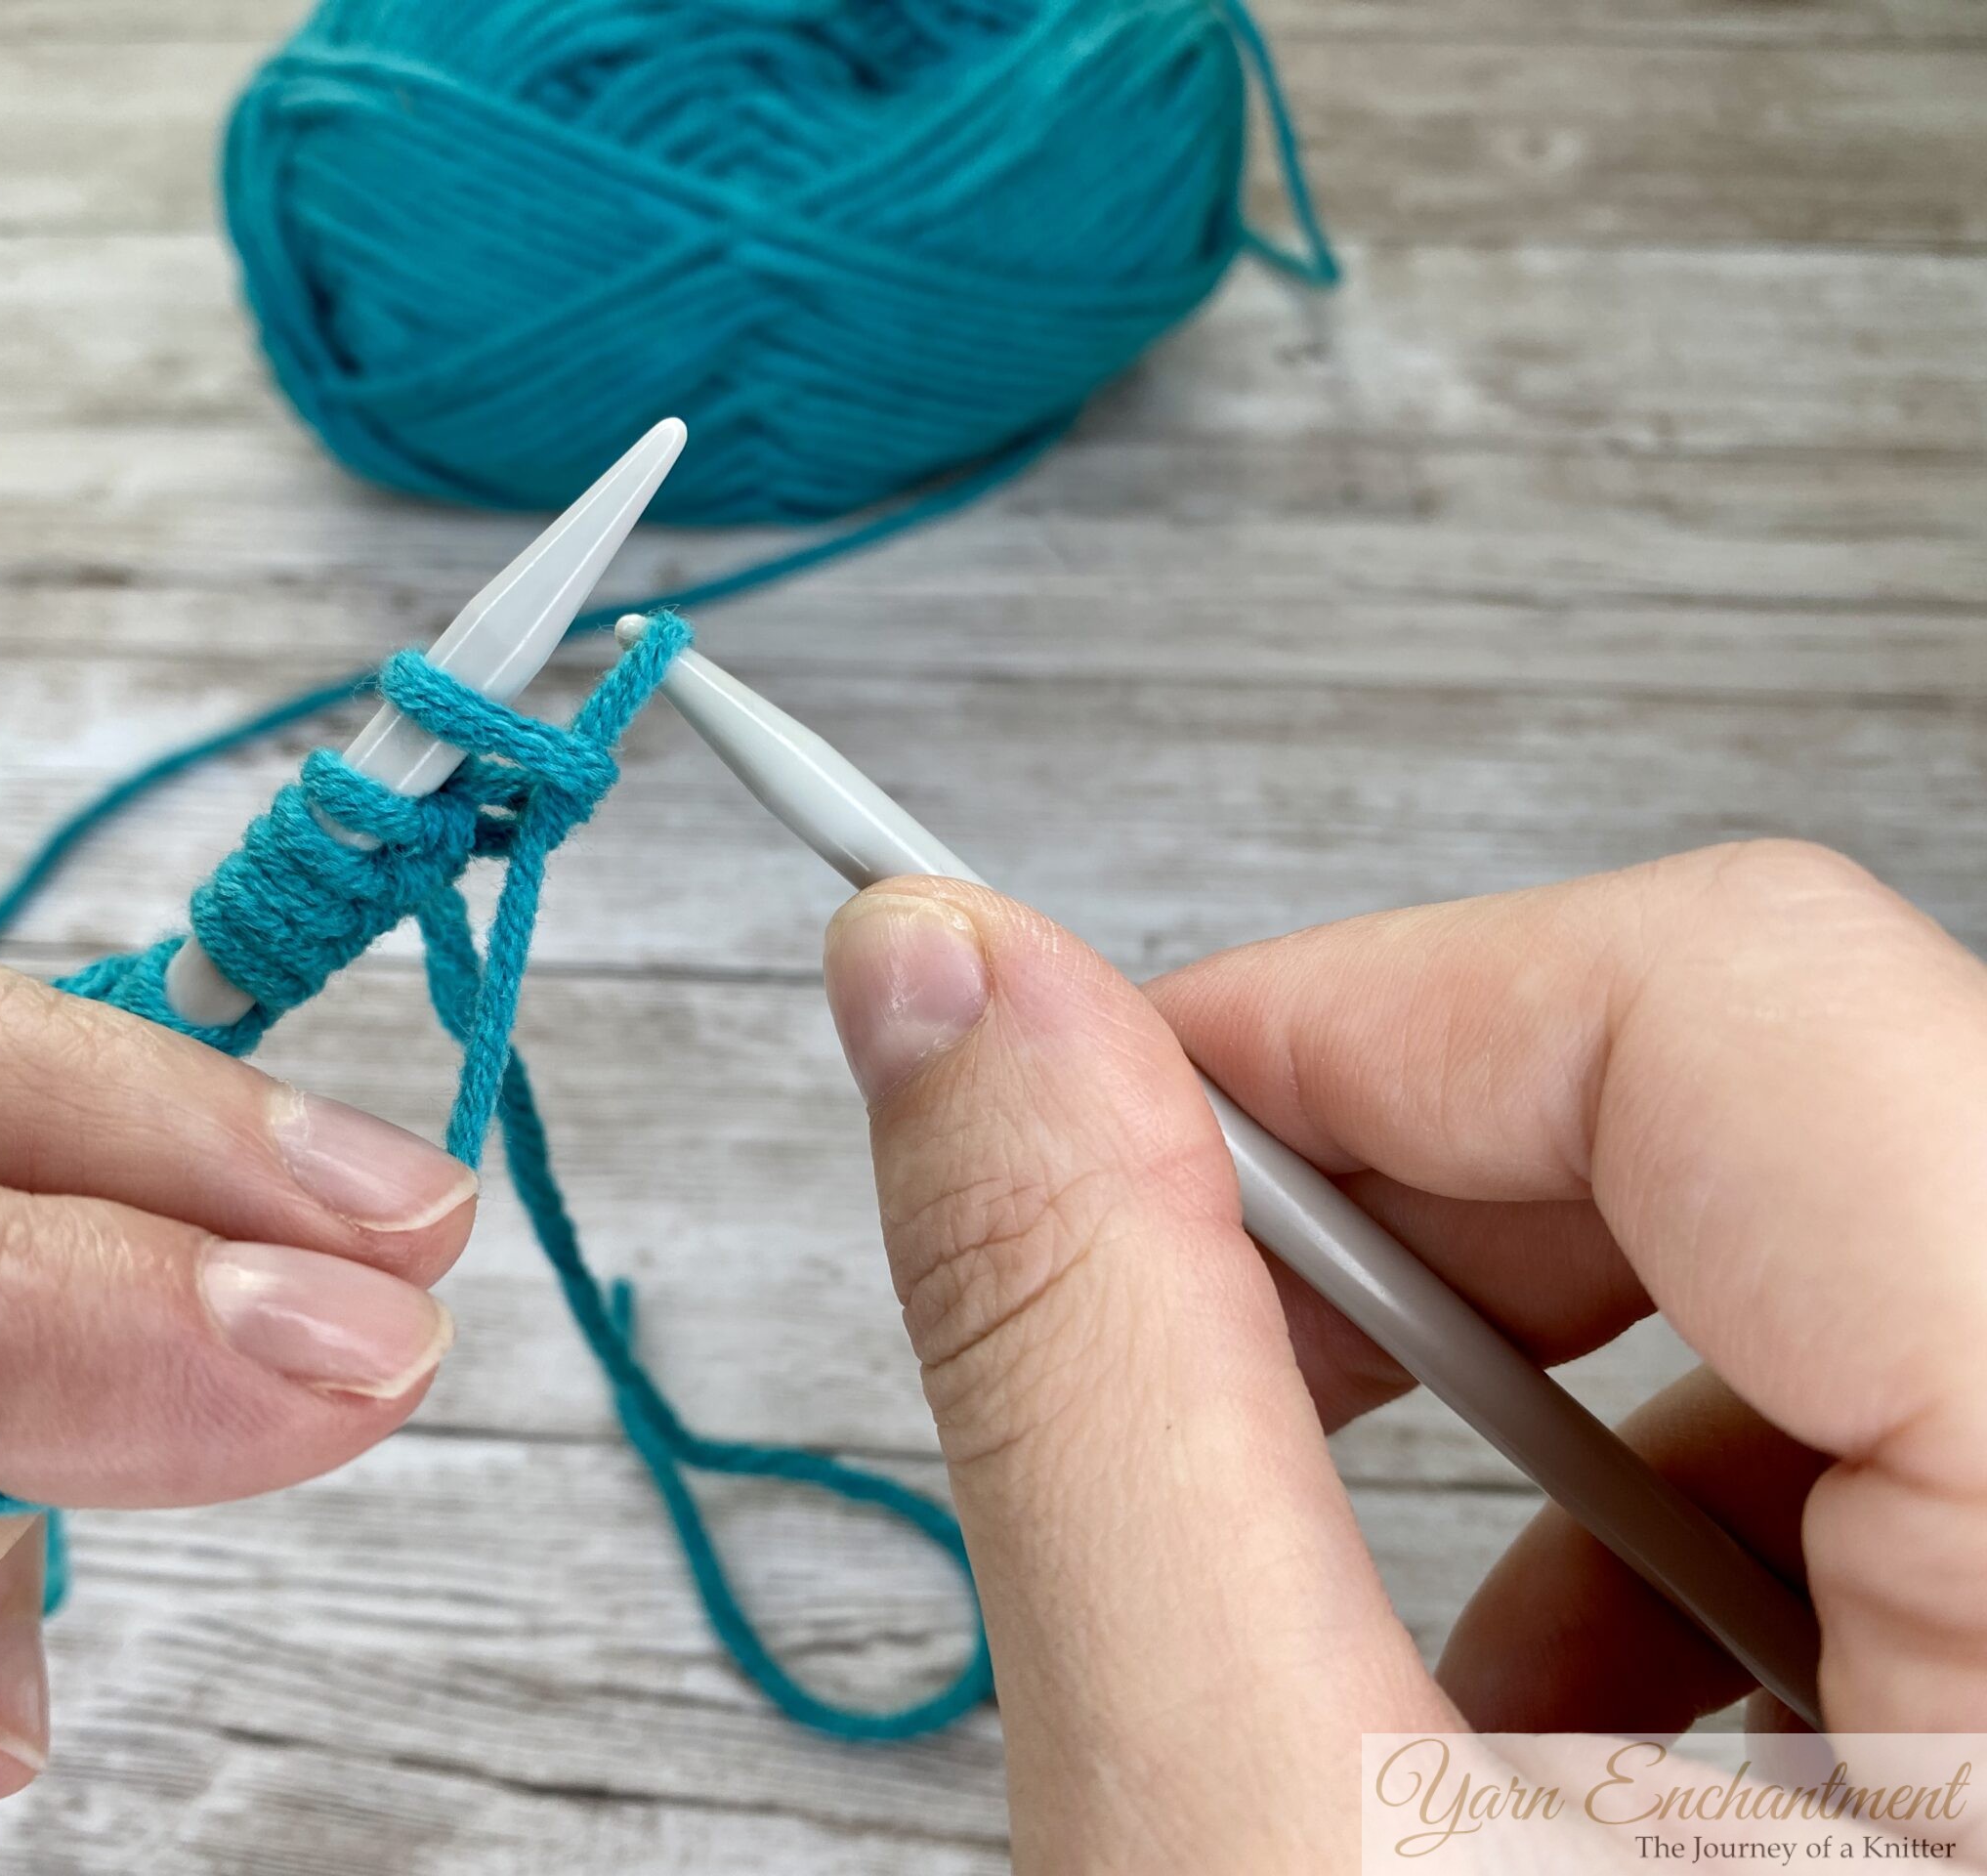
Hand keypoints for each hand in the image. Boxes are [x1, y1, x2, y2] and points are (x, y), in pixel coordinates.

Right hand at [822, 842, 1986, 1868]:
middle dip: (1427, 1206)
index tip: (1092, 1100)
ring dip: (1543, 1381)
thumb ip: (1098, 1384)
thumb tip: (952, 994)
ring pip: (1848, 1255)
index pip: (1734, 1000)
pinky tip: (1555, 1710)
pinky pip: (1917, 1419)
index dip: (1351, 1016)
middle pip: (1794, 1094)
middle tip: (1197, 1343)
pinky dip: (1673, 1503)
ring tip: (1373, 1617)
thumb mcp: (1255, 1843)